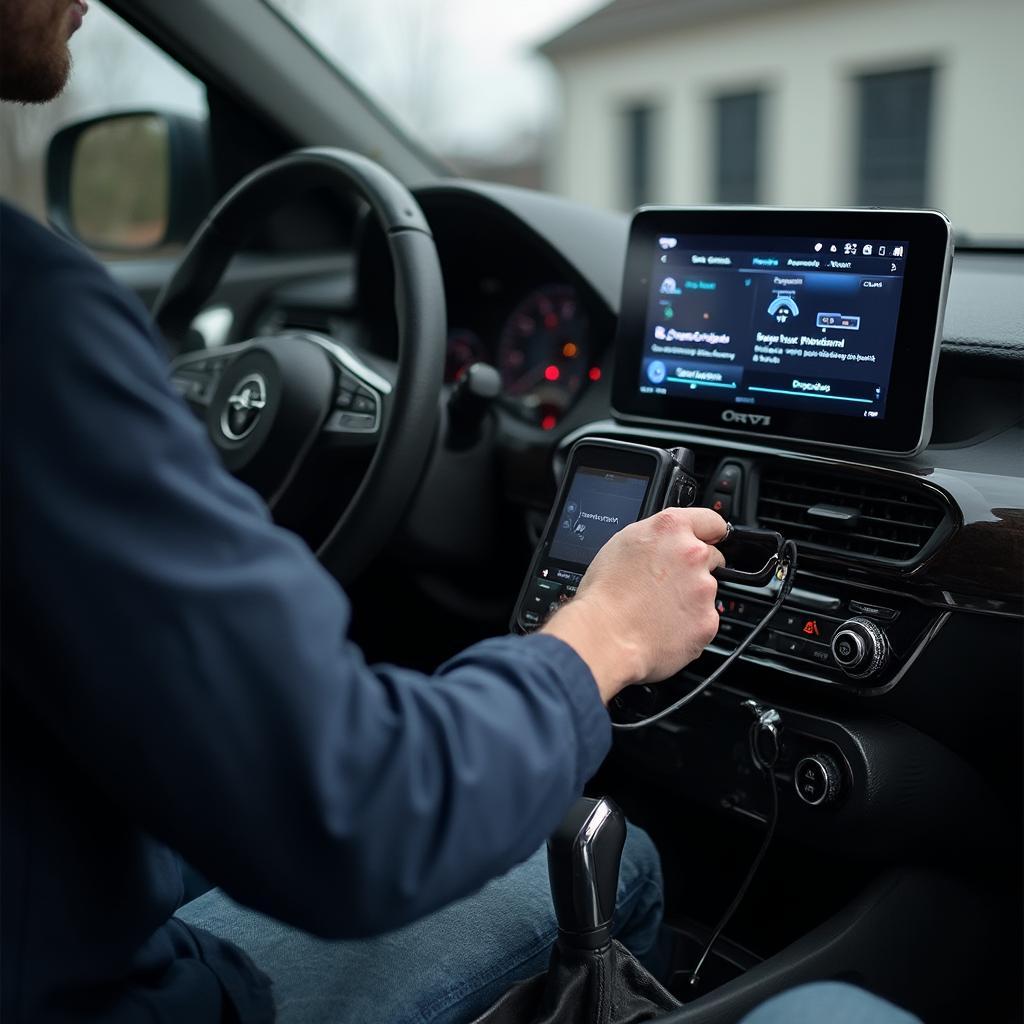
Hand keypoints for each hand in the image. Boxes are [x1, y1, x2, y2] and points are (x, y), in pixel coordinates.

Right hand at [542, 507, 726, 702]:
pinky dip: (690, 624)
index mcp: (670, 528)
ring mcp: (704, 588)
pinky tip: (664, 626)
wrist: (605, 637)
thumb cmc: (604, 594)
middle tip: (666, 584)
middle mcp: (692, 553)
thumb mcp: (621, 544)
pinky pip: (704, 619)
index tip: (709, 540)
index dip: (709, 533)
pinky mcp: (708, 619)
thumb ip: (656, 538)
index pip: (712, 520)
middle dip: (694, 569)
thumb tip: (665, 543)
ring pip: (706, 590)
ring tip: (657, 609)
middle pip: (711, 557)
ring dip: (690, 598)